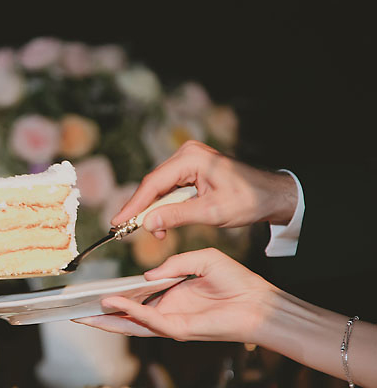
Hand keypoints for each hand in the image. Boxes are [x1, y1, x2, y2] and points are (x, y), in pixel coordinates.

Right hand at [75, 248, 279, 342]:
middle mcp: (166, 310)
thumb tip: (148, 275)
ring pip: (132, 324)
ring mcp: (171, 321)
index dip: (116, 294)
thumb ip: (174, 265)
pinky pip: (149, 321)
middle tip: (76, 310)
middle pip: (126, 315)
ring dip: (108, 320)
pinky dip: (131, 314)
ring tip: (84, 314)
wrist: (258, 301)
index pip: (136, 296)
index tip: (96, 291)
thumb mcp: (201, 260)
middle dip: (101, 315)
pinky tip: (116, 305)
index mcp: (170, 295)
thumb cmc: (236, 280)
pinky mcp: (179, 329)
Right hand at [111, 141, 297, 238]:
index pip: (153, 183)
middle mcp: (186, 154)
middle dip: (142, 210)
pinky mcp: (189, 169)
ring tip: (156, 233)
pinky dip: (164, 207)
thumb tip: (147, 223)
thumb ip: (177, 216)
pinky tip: (163, 223)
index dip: (134, 205)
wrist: (270, 195)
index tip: (118, 221)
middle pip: (153, 185)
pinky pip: (169, 189)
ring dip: (154, 211)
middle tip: (127, 231)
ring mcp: (187, 160)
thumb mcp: (211, 212)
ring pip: (159, 188)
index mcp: (191, 159)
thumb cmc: (248, 199)